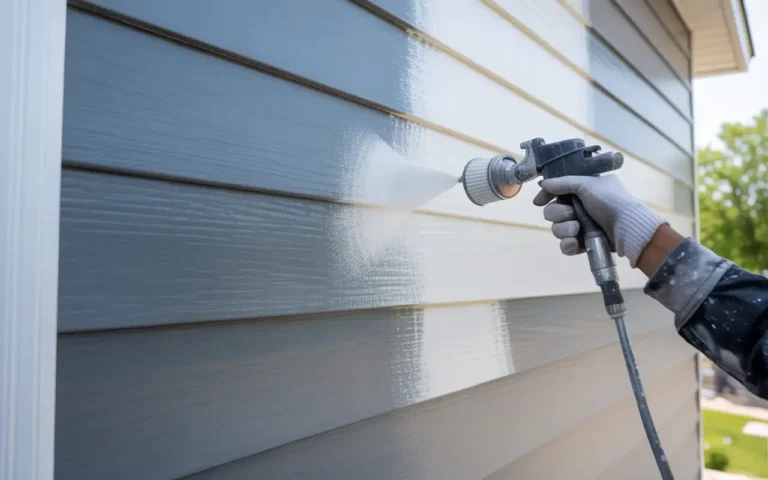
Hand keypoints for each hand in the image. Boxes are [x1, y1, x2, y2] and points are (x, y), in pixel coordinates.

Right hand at [533, 175, 666, 267]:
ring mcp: (582, 227)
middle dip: (557, 213)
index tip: (539, 201)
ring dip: (564, 229)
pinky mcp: (584, 244)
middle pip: (552, 212)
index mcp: (582, 191)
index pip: (557, 191)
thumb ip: (564, 183)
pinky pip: (566, 245)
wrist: (628, 227)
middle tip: (570, 213)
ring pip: (557, 229)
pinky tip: (575, 242)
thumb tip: (543, 183)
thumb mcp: (588, 184)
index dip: (546, 195)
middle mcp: (580, 208)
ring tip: (577, 229)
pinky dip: (568, 245)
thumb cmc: (611, 201)